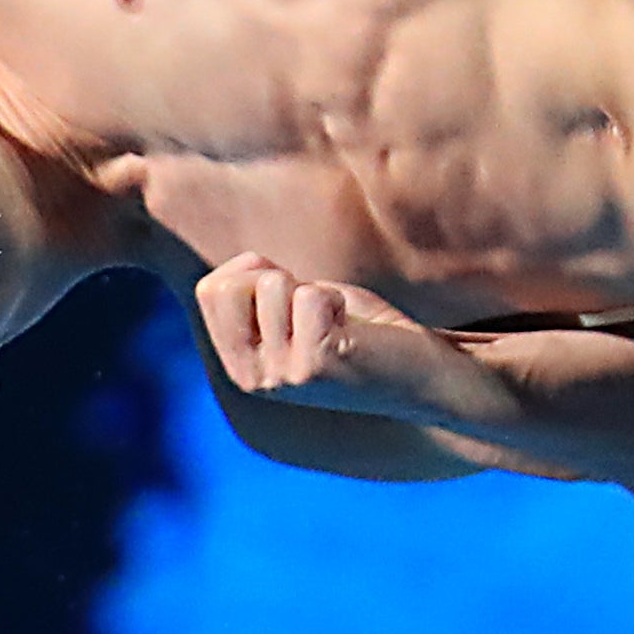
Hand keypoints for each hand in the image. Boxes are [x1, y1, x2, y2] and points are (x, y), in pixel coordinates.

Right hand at [194, 254, 486, 427]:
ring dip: (319, 290)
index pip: (209, 290)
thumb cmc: (364, 329)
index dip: (254, 271)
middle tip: (320, 308)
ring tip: (343, 322)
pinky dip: (341, 299)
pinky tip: (358, 331)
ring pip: (274, 284)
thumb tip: (235, 255)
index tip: (296, 293)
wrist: (424, 374)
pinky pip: (311, 296)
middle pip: (230, 286)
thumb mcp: (298, 307)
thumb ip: (259, 289)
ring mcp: (280, 375)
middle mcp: (252, 378)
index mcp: (241, 365)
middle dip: (280, 277)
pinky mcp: (313, 365)